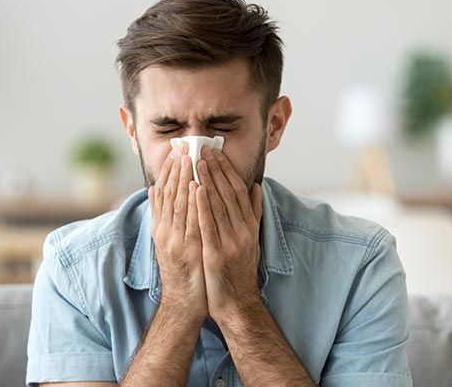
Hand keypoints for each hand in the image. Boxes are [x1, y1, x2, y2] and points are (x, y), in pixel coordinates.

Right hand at [148, 143, 206, 318]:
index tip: (177, 151)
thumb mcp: (167, 240)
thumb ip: (162, 215)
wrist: (183, 302)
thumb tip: (155, 189)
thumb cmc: (181, 270)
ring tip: (189, 158)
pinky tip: (197, 187)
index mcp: (161, 228)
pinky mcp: (188, 251)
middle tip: (183, 146)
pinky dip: (193, 204)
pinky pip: (191, 223)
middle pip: (169, 195)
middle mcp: (165, 232)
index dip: (170, 171)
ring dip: (183, 180)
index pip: (164, 193)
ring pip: (178, 205)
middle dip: (176, 169)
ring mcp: (175, 241)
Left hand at [195, 146, 263, 321]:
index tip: (216, 152)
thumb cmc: (240, 270)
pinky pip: (208, 225)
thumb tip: (257, 186)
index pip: (238, 191)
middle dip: (215, 169)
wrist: (237, 303)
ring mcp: (231, 243)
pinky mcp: (217, 255)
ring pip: (218, 205)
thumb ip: (253, 212)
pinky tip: (195, 189)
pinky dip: (202, 206)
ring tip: (197, 161)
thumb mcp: (251, 239)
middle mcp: (243, 231)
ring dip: (207, 181)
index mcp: (249, 226)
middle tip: (203, 149)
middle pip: (228, 193)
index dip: (227, 170)